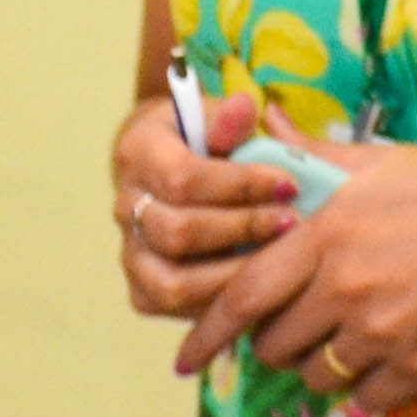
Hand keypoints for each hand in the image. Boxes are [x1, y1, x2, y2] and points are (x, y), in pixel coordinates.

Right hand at [112, 83, 297, 320]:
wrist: (173, 170)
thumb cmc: (205, 141)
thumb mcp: (215, 116)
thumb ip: (229, 119)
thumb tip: (245, 108)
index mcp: (137, 153)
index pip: (184, 178)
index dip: (240, 185)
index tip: (289, 185)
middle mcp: (124, 206)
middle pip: (179, 232)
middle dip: (243, 230)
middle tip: (292, 223)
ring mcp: (130, 253)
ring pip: (173, 282)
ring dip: (233, 275)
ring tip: (279, 261)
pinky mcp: (142, 290)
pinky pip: (175, 308)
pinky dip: (218, 304)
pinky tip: (257, 285)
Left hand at [176, 138, 416, 405]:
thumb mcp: (379, 161)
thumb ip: (311, 152)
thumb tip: (262, 121)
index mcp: (327, 236)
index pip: (243, 294)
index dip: (205, 331)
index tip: (183, 356)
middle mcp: (346, 290)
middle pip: (273, 344)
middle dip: (268, 341)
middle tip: (286, 326)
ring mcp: (383, 334)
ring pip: (314, 375)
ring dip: (313, 364)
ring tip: (334, 341)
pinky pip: (364, 398)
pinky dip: (361, 386)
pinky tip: (375, 361)